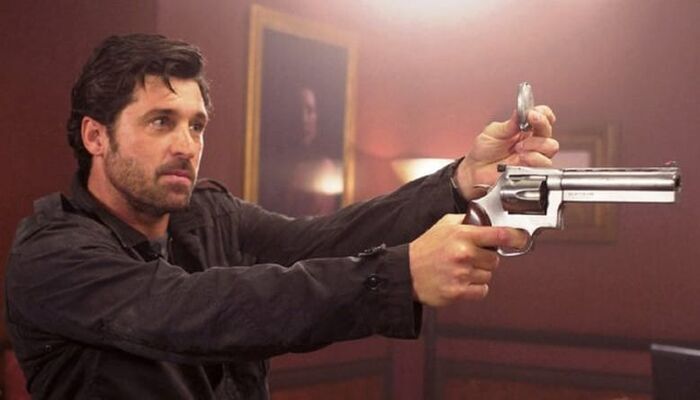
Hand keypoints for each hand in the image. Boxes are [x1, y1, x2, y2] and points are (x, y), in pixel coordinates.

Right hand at [408, 214, 526, 306]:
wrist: (406, 272)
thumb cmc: (425, 248)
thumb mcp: (443, 225)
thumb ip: (466, 221)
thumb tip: (486, 219)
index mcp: (462, 235)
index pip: (497, 235)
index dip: (514, 237)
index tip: (521, 238)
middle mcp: (463, 254)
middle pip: (495, 259)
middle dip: (485, 259)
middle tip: (469, 258)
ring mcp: (461, 274)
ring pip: (488, 276)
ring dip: (479, 274)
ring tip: (460, 270)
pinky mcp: (458, 292)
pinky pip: (482, 291)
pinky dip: (475, 288)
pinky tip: (461, 282)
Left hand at [454, 106, 558, 197]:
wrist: (475, 170)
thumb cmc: (483, 151)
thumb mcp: (493, 132)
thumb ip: (509, 124)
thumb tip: (520, 112)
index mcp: (524, 129)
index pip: (543, 117)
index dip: (543, 113)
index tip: (532, 113)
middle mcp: (531, 141)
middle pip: (548, 131)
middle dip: (541, 124)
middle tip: (527, 125)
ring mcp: (533, 155)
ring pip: (550, 147)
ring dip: (535, 144)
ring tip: (519, 147)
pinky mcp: (532, 169)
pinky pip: (544, 163)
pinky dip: (534, 158)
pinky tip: (521, 157)